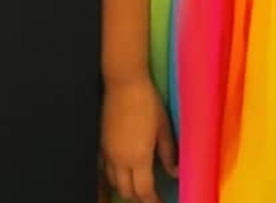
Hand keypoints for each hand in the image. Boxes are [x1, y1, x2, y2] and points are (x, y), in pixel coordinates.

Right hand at [101, 76, 177, 202]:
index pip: (144, 191)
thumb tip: (175, 172)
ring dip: (125, 187)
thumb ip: (168, 152)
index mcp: (139, 157)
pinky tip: (120, 172)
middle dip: (138, 197)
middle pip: (126, 191)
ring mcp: (107, 153)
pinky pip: (104, 170)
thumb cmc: (148, 102)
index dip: (152, 201)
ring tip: (136, 184)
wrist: (124, 84)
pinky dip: (112, 177)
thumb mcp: (163, 127)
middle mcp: (120, 160)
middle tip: (150, 194)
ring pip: (113, 182)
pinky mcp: (100, 145)